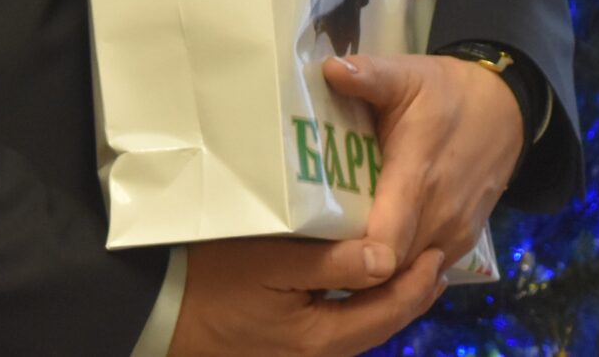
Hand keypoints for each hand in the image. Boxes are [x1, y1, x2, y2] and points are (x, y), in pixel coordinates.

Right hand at [168, 235, 445, 356]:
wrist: (157, 314)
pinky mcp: (285, 349)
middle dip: (412, 295)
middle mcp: (318, 356)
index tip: (440, 251)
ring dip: (388, 301)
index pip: (389, 312)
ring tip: (406, 269)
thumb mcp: (269, 262)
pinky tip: (359, 286)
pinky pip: (338, 331)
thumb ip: (330, 263)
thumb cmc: (211, 280)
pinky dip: (360, 309)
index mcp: (322, 337)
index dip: (419, 283)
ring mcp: (300, 355)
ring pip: (361, 331)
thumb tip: (387, 259)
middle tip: (435, 259)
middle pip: (381, 327)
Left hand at [322, 52, 521, 267]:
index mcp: (417, 176)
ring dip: (374, 271)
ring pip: (407, 274)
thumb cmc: (445, 92)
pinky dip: (398, 268)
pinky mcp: (463, 242)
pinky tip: (368, 252)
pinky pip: (424, 268)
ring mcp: (455, 233)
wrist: (504, 109)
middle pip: (388, 268)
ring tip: (333, 255)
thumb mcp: (406, 74)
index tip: (309, 249)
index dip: (346, 257)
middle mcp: (439, 215)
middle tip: (309, 254)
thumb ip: (368, 75)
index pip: (382, 244)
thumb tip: (329, 68)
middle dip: (350, 267)